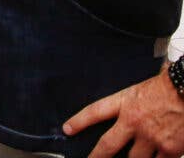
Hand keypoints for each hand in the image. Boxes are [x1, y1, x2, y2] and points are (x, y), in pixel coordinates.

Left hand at [63, 68, 183, 156]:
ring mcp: (151, 138)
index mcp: (126, 102)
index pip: (95, 112)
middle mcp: (134, 122)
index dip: (79, 122)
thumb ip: (131, 100)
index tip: (67, 129)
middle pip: (108, 145)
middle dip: (97, 156)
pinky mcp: (169, 149)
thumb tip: (127, 102)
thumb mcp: (143, 87)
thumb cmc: (170, 86)